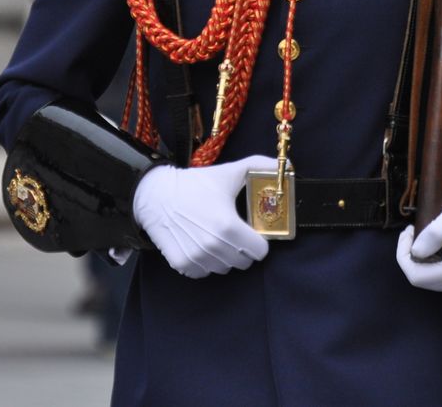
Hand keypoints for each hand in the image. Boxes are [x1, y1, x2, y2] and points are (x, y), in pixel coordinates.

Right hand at [133, 155, 276, 278]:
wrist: (157, 195)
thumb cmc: (195, 184)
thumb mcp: (229, 172)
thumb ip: (259, 168)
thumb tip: (285, 168)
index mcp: (228, 226)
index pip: (260, 251)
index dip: (260, 240)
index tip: (252, 230)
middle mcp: (213, 247)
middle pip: (244, 262)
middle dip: (244, 248)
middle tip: (235, 231)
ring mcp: (197, 258)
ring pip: (225, 268)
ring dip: (226, 256)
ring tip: (217, 236)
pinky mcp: (182, 265)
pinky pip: (205, 272)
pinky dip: (207, 262)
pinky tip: (202, 243)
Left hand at [396, 185, 441, 293]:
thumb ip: (435, 232)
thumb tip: (416, 251)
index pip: (415, 276)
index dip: (403, 255)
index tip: (408, 232)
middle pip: (421, 280)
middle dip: (410, 257)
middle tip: (412, 232)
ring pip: (429, 280)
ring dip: (419, 260)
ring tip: (420, 236)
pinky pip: (440, 277)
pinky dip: (430, 263)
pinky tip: (432, 245)